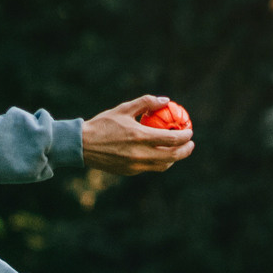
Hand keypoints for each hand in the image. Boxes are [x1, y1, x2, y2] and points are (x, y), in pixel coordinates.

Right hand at [80, 95, 194, 175]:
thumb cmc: (103, 124)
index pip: (172, 139)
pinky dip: (158, 162)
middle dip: (185, 150)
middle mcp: (140, 154)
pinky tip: (159, 154)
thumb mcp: (124, 109)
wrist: (82, 145)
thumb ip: (146, 102)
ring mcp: (135, 165)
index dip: (185, 136)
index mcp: (140, 136)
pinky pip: (150, 168)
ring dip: (174, 159)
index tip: (190, 131)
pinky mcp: (130, 172)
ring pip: (163, 165)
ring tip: (176, 150)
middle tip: (190, 144)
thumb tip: (165, 100)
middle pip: (172, 156)